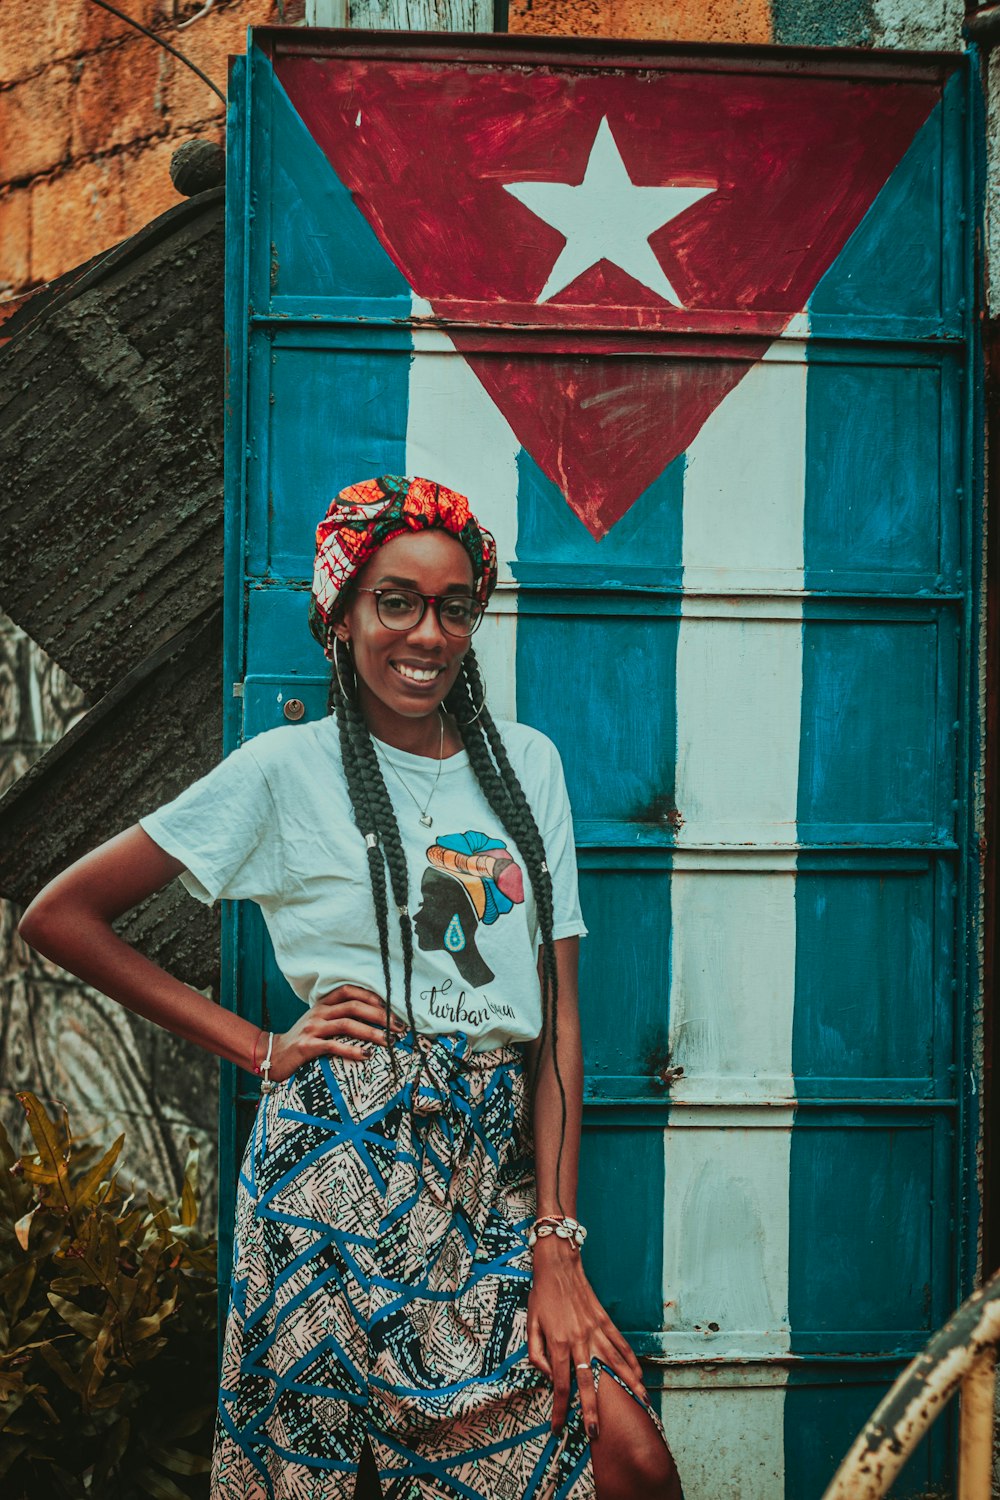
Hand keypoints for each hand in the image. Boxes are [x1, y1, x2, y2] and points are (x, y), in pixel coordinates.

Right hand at [265, 984, 405, 1080]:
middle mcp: (319, 1012)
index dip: (371, 996)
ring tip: (389, 1041)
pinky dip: (352, 1050)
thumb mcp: (319, 1022)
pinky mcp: (308, 1046)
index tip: (391, 1006)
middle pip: (354, 1006)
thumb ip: (339, 1017)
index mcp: (323, 1004)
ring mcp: (313, 1028)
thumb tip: (373, 1020)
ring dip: (371, 1032)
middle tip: (399, 1027)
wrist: (272, 1055)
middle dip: (380, 1015)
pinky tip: (366, 1055)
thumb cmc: (303, 1040)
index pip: (349, 990)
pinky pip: (333, 1046)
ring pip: (347, 1024)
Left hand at [527, 1236, 648, 1438]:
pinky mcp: (605, 1320)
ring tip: (639, 1406)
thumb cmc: (541, 1295)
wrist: (558, 1264)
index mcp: (558, 1343)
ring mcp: (595, 1330)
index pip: (560, 1385)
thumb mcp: (530, 1324)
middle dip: (592, 1410)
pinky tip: (638, 1375)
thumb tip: (551, 1376)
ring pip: (614, 1364)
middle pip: (588, 1382)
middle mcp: (580, 1340)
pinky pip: (620, 1344)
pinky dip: (631, 1361)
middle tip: (596, 1433)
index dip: (560, 1409)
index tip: (558, 1428)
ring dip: (627, 1387)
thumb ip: (537, 1355)